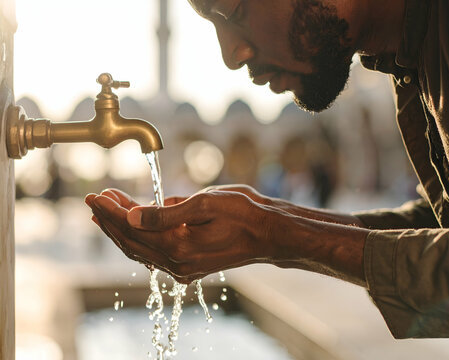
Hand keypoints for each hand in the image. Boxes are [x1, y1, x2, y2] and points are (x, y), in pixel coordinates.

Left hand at [85, 189, 280, 282]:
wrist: (268, 233)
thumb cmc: (242, 212)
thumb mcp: (204, 203)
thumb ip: (165, 213)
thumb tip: (131, 216)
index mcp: (179, 245)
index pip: (132, 227)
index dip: (111, 211)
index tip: (95, 195)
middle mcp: (177, 262)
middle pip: (131, 241)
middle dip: (110, 220)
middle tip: (95, 200)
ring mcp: (183, 267)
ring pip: (140, 250)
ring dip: (121, 231)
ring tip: (105, 212)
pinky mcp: (189, 266)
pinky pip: (154, 254)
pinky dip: (138, 240)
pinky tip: (132, 229)